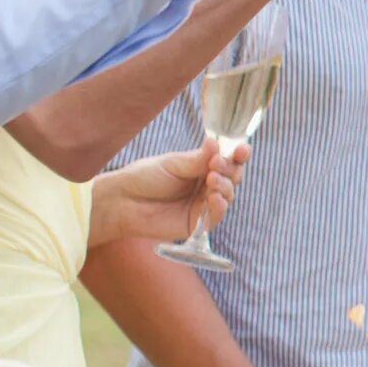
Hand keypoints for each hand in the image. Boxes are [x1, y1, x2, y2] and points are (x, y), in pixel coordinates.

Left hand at [88, 139, 246, 247]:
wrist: (123, 202)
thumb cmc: (144, 178)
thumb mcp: (173, 163)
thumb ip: (197, 159)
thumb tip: (217, 143)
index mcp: (202, 167)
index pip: (228, 160)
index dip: (238, 155)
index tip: (243, 150)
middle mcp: (206, 185)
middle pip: (233, 177)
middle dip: (231, 170)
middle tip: (218, 165)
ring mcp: (204, 204)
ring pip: (228, 195)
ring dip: (225, 186)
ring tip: (212, 179)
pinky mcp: (199, 223)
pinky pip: (217, 215)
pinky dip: (220, 205)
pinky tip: (214, 197)